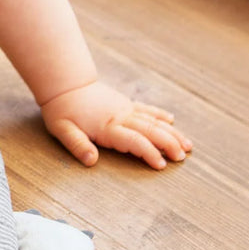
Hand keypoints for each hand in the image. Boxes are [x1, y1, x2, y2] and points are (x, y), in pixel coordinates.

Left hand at [41, 82, 192, 169]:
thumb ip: (77, 145)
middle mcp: (121, 117)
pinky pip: (146, 109)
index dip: (149, 153)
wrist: (65, 84)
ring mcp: (125, 109)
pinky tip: (171, 121)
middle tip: (182, 157)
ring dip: (171, 133)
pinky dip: (160, 115)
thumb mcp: (62, 130)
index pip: (134, 141)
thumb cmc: (61, 110)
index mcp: (108, 126)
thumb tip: (91, 161)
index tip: (162, 165)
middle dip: (169, 144)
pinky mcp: (124, 104)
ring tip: (187, 145)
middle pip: (151, 131)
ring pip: (154, 121)